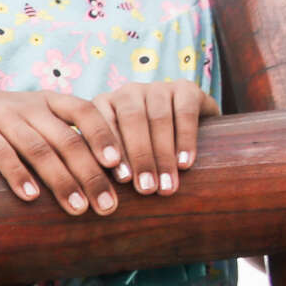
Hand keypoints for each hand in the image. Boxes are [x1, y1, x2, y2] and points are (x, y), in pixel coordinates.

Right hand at [0, 86, 128, 216]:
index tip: (123, 168)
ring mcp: (3, 118)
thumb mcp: (34, 119)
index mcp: (50, 102)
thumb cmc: (0, 123)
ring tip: (77, 209)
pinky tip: (30, 197)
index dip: (106, 138)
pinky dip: (18, 175)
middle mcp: (31, 107)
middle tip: (108, 206)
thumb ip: (62, 136)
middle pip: (68, 140)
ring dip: (61, 181)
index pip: (87, 112)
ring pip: (40, 150)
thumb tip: (105, 174)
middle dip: (91, 175)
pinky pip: (1, 153)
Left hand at [89, 80, 217, 195]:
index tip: (121, 180)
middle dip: (139, 157)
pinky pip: (185, 112)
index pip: (103, 124)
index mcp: (103, 105)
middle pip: (131, 120)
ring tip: (166, 185)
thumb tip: (94, 198)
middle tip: (145, 188)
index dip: (112, 151)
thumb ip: (105, 167)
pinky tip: (185, 163)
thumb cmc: (143, 153)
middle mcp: (128, 93)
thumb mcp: (121, 155)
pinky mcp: (187, 87)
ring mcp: (157, 88)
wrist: (191, 130)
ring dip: (162, 155)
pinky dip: (185, 139)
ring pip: (158, 118)